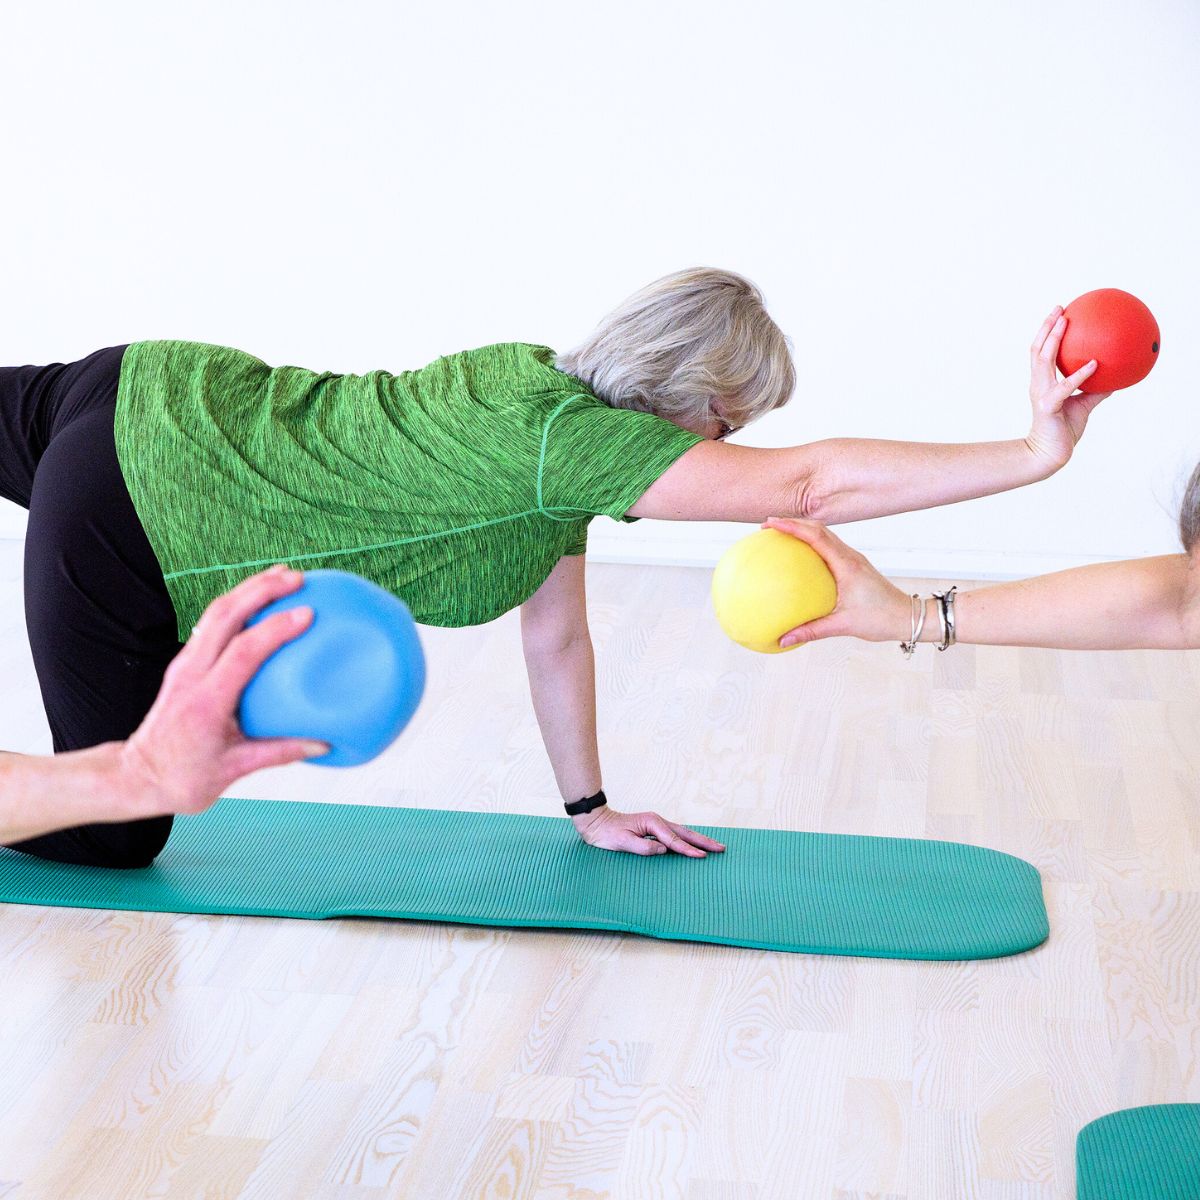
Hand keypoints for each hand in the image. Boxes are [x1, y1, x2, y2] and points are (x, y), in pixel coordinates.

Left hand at [120, 566, 329, 816]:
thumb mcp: (234, 770)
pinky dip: (239, 604)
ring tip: (283, 575)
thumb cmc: (183, 779)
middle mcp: (191, 674)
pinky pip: (212, 623)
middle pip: (224, 616)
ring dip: (249, 589)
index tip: (307, 613)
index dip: (274, 629)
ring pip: (216, 613)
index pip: (242, 653)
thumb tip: (323, 743)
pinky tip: (261, 599)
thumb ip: (279, 753)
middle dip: (261, 590)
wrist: (137, 776)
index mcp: (206, 701)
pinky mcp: (186, 663)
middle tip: (298, 577)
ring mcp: (185, 664)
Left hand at [572, 805, 726, 857]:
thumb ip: (643, 847)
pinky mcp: (653, 829)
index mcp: (652, 823)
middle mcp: (657, 821)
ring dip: (698, 839)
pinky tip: (694, 844)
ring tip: (714, 846)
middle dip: (703, 841)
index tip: (702, 856)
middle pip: (685, 832)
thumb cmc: (607, 833)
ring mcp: (656, 824)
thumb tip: (663, 850)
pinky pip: (675, 835)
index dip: (688, 850)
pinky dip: (687, 839)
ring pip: (682, 832)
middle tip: (721, 848)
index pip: (674, 840)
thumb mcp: (622, 842)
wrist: (596, 822)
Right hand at [763, 518, 910, 646]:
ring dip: (803, 530)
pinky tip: (799, 559)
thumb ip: (811, 631)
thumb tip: (783, 639)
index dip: (792, 526)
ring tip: (780, 535)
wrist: (908, 617)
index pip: (816, 536)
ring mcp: (853, 559)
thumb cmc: (881, 620)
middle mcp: (850, 556)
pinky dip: (812, 545)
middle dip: (793, 523)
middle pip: (818, 528)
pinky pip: (829, 548)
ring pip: (825, 535)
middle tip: (768, 526)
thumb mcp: (843, 626)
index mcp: (847, 565)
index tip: (771, 523)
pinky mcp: (854, 566)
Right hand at [1025, 306, 1111, 470]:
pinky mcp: (1047, 406)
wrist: (1049, 453)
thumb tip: (1114, 376)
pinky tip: (1094, 364)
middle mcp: (1038, 384)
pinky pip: (1065, 387)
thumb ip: (1094, 389)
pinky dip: (1079, 375)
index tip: (1058, 315)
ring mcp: (1040, 393)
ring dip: (1054, 339)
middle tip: (1059, 308)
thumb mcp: (1083, 405)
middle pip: (1037, 349)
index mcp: (1042, 383)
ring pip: (1044, 360)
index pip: (1041, 352)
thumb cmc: (1063, 430)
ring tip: (1065, 322)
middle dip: (1046, 327)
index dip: (1047, 333)